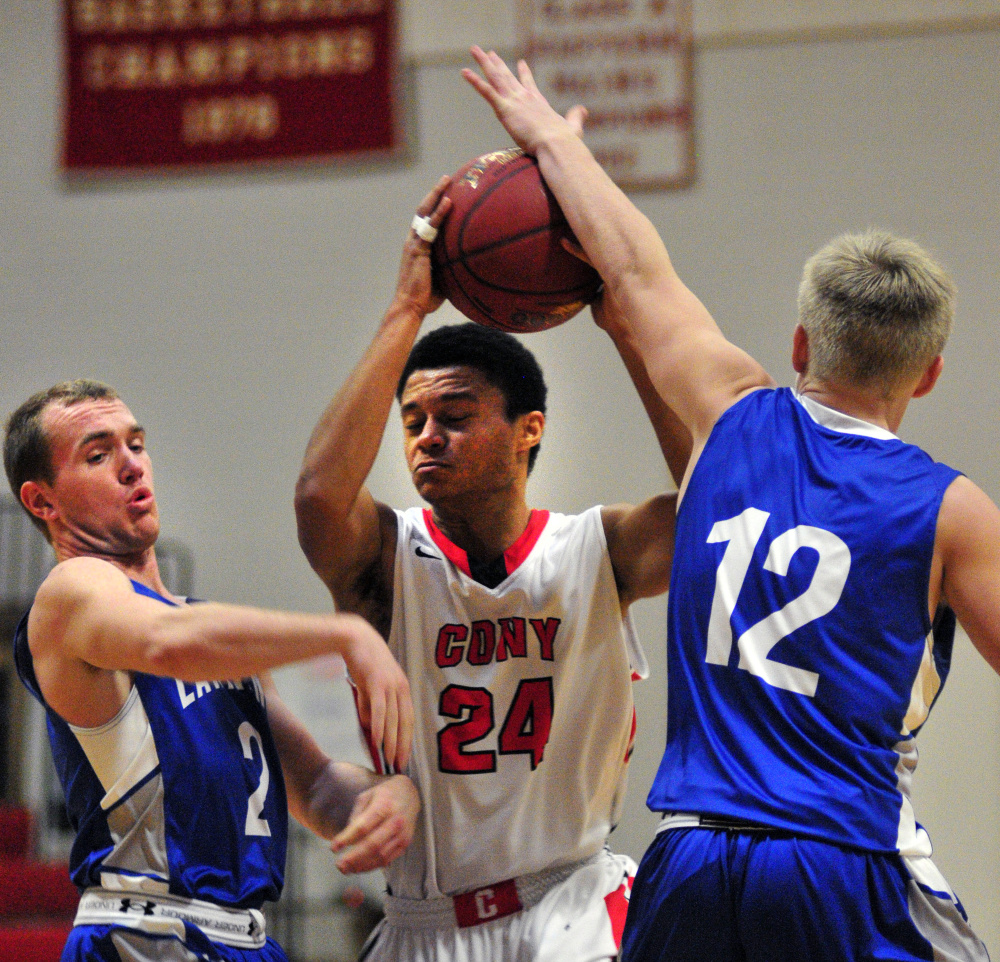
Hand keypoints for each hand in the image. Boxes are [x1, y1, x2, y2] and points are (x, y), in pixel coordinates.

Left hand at [330, 774, 419, 872]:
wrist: (410, 794)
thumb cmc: (385, 794)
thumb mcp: (367, 796)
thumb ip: (356, 816)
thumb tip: (347, 838)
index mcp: (383, 805)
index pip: (363, 826)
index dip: (347, 839)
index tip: (333, 847)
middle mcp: (395, 821)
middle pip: (372, 844)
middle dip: (353, 857)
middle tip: (339, 865)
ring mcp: (402, 834)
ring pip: (381, 856)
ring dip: (362, 865)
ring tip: (347, 869)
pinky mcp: (405, 843)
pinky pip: (388, 859)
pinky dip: (373, 866)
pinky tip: (361, 867)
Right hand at [341, 618, 412, 771]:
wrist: (357, 638)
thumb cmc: (365, 661)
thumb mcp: (374, 685)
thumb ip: (373, 705)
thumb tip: (371, 727)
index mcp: (403, 688)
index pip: (409, 719)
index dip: (407, 739)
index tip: (405, 757)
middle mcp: (400, 687)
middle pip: (404, 722)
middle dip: (403, 745)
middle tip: (400, 765)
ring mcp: (390, 685)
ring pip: (393, 719)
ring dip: (391, 741)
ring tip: (389, 759)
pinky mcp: (377, 683)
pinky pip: (379, 709)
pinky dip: (379, 726)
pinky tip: (377, 741)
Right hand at [392, 176, 451, 318]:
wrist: (411, 306)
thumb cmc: (426, 298)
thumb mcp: (442, 278)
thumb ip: (451, 267)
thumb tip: (470, 265)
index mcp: (417, 246)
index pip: (425, 220)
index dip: (433, 206)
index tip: (445, 193)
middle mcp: (412, 241)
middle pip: (423, 210)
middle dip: (434, 193)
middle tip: (446, 179)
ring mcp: (414, 243)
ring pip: (424, 213)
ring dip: (436, 195)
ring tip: (446, 180)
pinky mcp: (418, 249)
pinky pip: (430, 227)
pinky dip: (439, 213)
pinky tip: (449, 202)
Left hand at [462, 46, 585, 154]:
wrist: (556, 145)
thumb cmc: (565, 142)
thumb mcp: (574, 128)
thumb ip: (576, 118)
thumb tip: (583, 110)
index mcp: (539, 103)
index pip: (529, 84)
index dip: (523, 73)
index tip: (519, 62)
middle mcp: (525, 98)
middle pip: (507, 76)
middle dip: (497, 64)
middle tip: (490, 53)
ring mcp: (514, 101)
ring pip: (495, 77)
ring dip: (484, 63)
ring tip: (475, 50)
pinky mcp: (505, 109)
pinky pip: (487, 91)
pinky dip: (475, 81)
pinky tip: (465, 72)